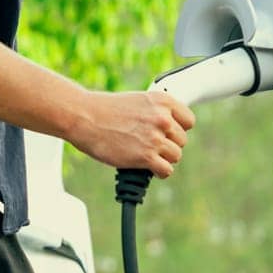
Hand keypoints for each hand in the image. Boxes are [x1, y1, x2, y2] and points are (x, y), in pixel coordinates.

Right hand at [69, 90, 194, 178]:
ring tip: (146, 154)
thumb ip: (155, 112)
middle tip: (149, 144)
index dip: (178, 128)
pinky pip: (166, 170)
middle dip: (167, 144)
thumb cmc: (104, 109)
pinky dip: (159, 172)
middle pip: (182, 141)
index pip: (188, 120)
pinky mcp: (146, 156)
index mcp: (161, 100)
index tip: (168, 133)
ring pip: (175, 156)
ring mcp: (155, 138)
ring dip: (162, 158)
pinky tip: (148, 167)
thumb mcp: (136, 101)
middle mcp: (162, 118)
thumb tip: (168, 128)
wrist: (83, 117)